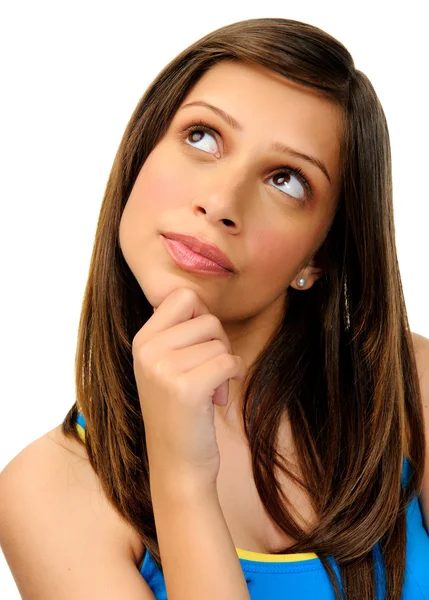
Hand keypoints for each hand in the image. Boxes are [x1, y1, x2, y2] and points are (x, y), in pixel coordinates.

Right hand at [132, 288, 244, 488]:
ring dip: (226, 366)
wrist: (177, 465)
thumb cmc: (180, 412)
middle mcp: (147, 350)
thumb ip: (176, 332)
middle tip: (209, 372)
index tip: (200, 345)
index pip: (182, 296)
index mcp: (141, 340)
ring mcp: (163, 369)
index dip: (202, 316)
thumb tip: (198, 298)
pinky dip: (234, 375)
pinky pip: (229, 361)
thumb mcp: (164, 366)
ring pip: (220, 342)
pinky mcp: (186, 388)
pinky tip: (220, 397)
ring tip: (211, 391)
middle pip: (207, 318)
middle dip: (219, 343)